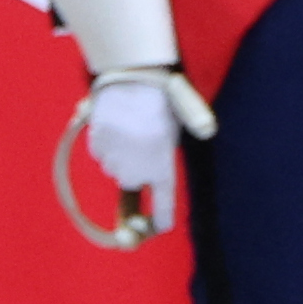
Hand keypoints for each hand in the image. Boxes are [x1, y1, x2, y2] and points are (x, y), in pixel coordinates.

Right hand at [85, 74, 183, 238]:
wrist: (130, 76)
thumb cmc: (161, 97)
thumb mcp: (182, 117)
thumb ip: (184, 136)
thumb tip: (206, 133)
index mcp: (162, 166)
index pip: (163, 202)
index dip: (161, 217)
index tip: (161, 226)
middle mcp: (136, 170)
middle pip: (132, 181)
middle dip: (136, 168)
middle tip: (143, 141)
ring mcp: (114, 160)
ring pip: (114, 167)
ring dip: (120, 155)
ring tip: (129, 126)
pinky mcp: (96, 146)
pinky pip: (100, 153)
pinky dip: (106, 143)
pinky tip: (114, 122)